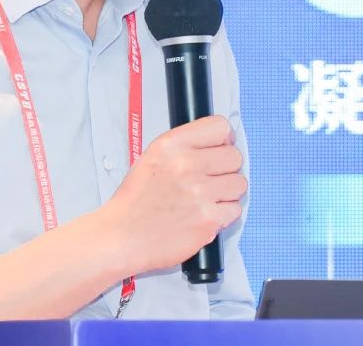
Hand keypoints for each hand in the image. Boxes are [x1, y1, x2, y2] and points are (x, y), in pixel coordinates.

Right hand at [100, 115, 245, 275]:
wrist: (123, 235)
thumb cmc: (137, 198)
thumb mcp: (153, 156)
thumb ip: (185, 146)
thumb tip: (220, 144)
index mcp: (171, 145)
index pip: (220, 127)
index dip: (224, 139)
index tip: (219, 148)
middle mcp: (186, 165)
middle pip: (235, 156)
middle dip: (227, 167)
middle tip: (212, 177)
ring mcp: (200, 193)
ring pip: (239, 183)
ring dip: (227, 191)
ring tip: (207, 197)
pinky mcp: (208, 220)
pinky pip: (235, 209)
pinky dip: (224, 213)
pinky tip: (205, 213)